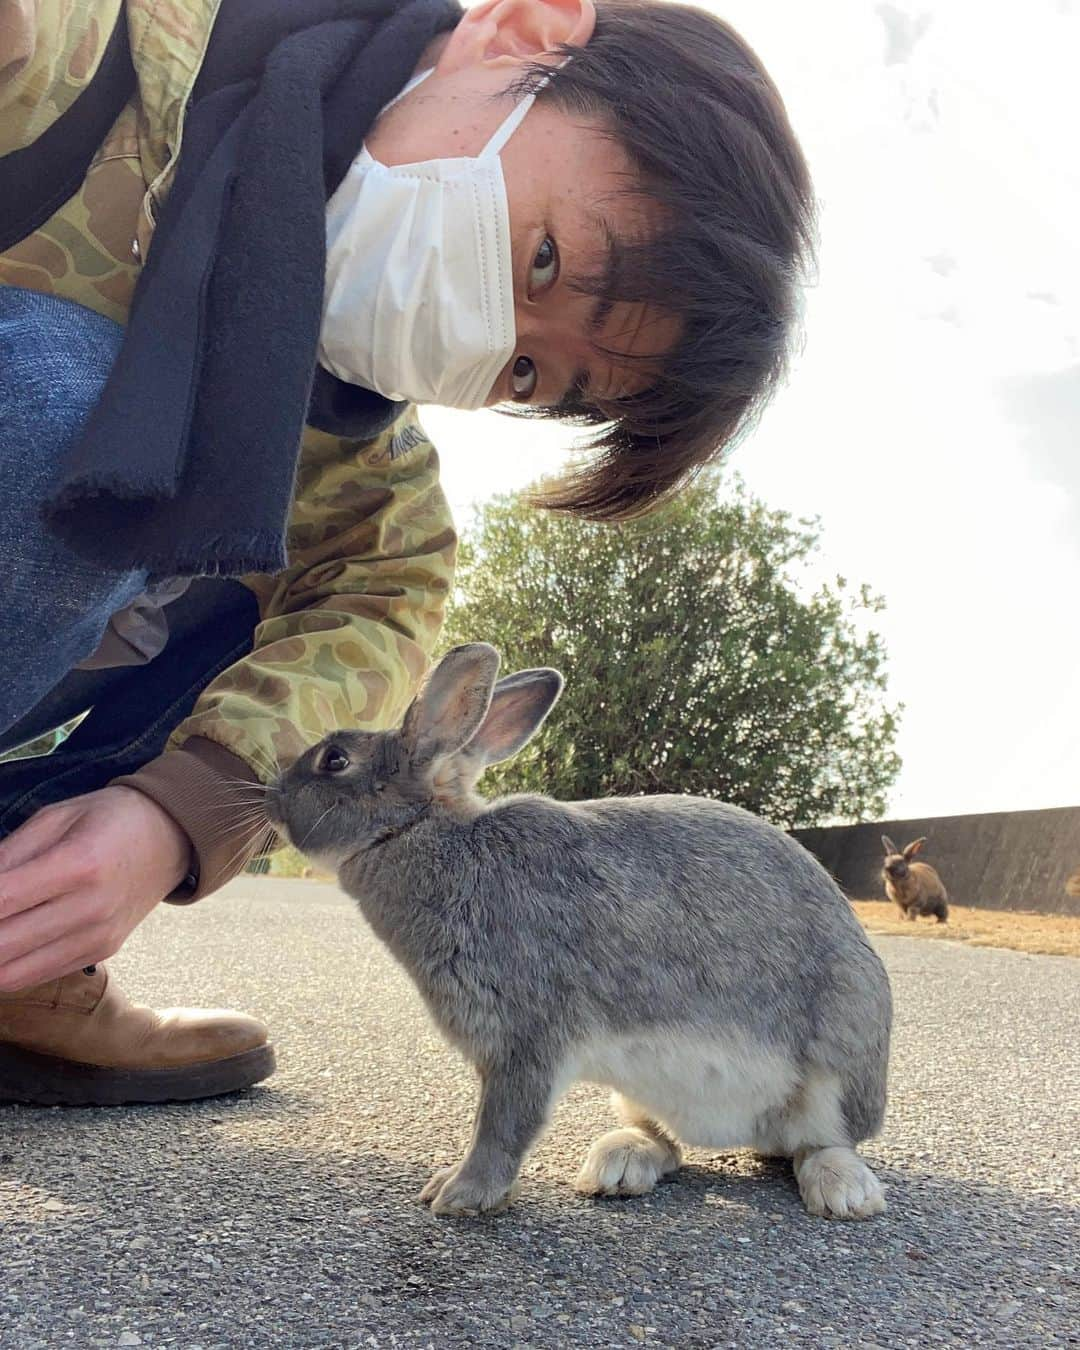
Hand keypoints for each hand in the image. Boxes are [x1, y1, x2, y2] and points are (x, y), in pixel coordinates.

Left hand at [0, 786, 192, 991]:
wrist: (173, 837)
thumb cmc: (109, 818)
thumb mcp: (54, 818)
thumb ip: (6, 856)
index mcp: (78, 864)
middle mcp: (90, 909)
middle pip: (1, 947)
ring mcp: (97, 937)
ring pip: (12, 973)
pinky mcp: (100, 953)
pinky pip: (36, 975)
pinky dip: (6, 967)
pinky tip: (4, 944)